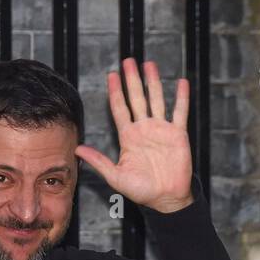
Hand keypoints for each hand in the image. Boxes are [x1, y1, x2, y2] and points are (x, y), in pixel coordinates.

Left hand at [74, 58, 194, 214]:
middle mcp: (144, 129)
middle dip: (132, 79)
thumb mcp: (115, 176)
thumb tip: (77, 149)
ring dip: (153, 82)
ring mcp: (161, 129)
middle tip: (128, 61)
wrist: (165, 199)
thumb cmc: (141, 190)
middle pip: (136, 98)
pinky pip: (180, 112)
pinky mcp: (178, 134)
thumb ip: (98, 161)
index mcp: (128, 137)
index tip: (111, 75)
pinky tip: (182, 82)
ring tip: (149, 64)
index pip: (120, 108)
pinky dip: (181, 97)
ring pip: (156, 99)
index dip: (115, 92)